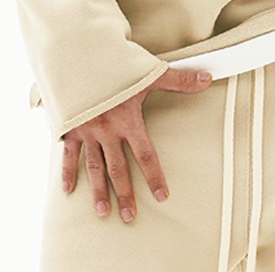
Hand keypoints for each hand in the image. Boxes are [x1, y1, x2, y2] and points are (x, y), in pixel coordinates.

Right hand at [60, 67, 212, 222]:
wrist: (79, 56)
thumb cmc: (116, 64)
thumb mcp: (149, 72)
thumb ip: (179, 79)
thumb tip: (208, 78)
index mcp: (128, 121)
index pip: (145, 155)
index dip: (154, 176)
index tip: (162, 196)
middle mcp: (107, 131)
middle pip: (118, 169)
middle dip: (124, 194)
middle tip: (129, 217)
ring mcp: (86, 130)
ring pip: (94, 167)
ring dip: (98, 191)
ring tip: (102, 212)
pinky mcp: (68, 126)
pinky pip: (67, 154)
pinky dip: (66, 171)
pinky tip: (67, 190)